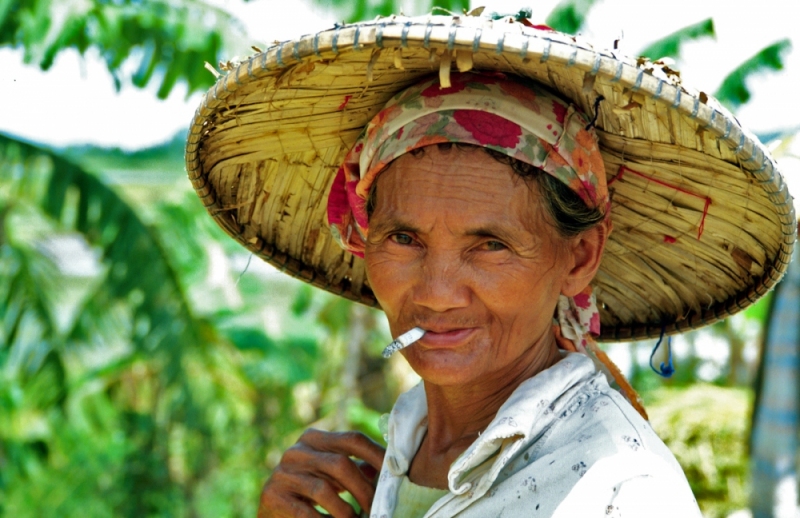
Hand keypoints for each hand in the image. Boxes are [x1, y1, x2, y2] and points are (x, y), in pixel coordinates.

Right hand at [258, 429, 385, 517]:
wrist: (273, 511)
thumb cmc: (308, 492)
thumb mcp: (330, 474)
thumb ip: (355, 466)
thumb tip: (389, 465)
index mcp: (314, 438)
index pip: (353, 439)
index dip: (378, 456)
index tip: (398, 473)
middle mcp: (296, 451)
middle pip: (341, 464)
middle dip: (364, 490)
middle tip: (378, 509)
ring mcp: (282, 472)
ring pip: (325, 490)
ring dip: (347, 511)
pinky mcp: (272, 495)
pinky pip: (306, 512)